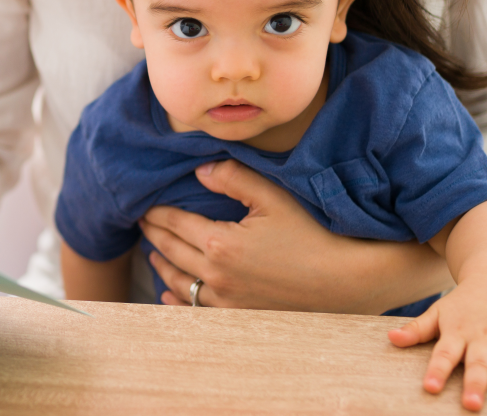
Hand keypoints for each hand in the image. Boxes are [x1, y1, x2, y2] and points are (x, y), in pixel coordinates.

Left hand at [140, 160, 452, 312]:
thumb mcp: (273, 197)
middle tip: (142, 223)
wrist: (344, 281)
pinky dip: (178, 300)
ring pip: (180, 283)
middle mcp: (216, 276)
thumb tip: (200, 170)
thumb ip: (234, 179)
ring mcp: (226, 301)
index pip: (175, 224)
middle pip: (171, 252)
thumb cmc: (312, 234)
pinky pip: (196, 310)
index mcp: (220, 243)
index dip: (157, 213)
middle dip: (154, 235)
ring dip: (162, 266)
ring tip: (153, 254)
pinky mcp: (238, 316)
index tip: (144, 205)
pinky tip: (171, 293)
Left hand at [388, 277, 486, 412]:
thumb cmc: (461, 305)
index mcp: (457, 333)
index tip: (430, 388)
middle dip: (475, 385)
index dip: (436, 371)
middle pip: (478, 364)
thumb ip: (417, 329)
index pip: (444, 354)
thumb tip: (391, 338)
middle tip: (472, 406)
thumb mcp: (437, 313)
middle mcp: (482, 339)